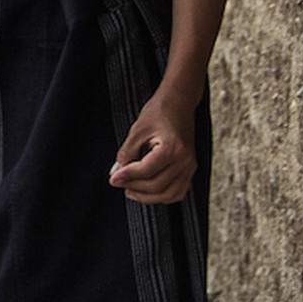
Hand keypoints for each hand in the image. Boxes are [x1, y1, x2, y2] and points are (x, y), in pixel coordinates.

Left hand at [108, 89, 196, 204]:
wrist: (178, 104)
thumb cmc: (158, 113)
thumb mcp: (137, 130)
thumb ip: (126, 154)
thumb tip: (117, 175)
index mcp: (172, 148)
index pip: (146, 171)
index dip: (127, 177)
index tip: (112, 179)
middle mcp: (185, 161)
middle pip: (157, 185)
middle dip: (134, 187)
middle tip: (118, 183)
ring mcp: (190, 167)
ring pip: (169, 194)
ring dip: (148, 197)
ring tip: (129, 191)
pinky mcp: (190, 170)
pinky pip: (177, 192)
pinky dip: (162, 196)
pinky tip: (146, 192)